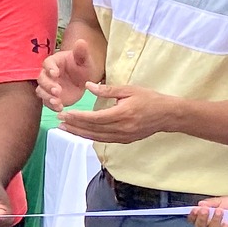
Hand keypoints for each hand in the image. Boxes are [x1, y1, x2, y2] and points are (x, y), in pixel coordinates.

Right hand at [37, 38, 95, 109]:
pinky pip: (47, 102)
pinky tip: (60, 108)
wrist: (85, 79)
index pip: (47, 64)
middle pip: (41, 79)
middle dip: (48, 85)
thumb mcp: (84, 59)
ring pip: (41, 91)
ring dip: (47, 97)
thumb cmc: (83, 66)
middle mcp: (48, 74)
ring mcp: (48, 86)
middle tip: (57, 91)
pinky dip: (51, 106)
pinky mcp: (51, 97)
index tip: (55, 73)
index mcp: (54, 62)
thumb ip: (81, 52)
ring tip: (57, 102)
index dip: (50, 68)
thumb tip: (81, 41)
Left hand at [55, 84, 178, 145]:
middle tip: (59, 121)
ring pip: (97, 137)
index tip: (64, 114)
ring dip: (79, 134)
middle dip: (74, 126)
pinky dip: (91, 137)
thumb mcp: (129, 90)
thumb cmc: (150, 99)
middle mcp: (122, 128)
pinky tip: (81, 133)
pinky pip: (104, 140)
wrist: (168, 115)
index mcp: (122, 114)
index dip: (78, 117)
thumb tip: (88, 86)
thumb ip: (108, 90)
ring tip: (65, 129)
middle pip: (92, 130)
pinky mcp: (125, 140)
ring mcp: (124, 137)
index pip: (94, 118)